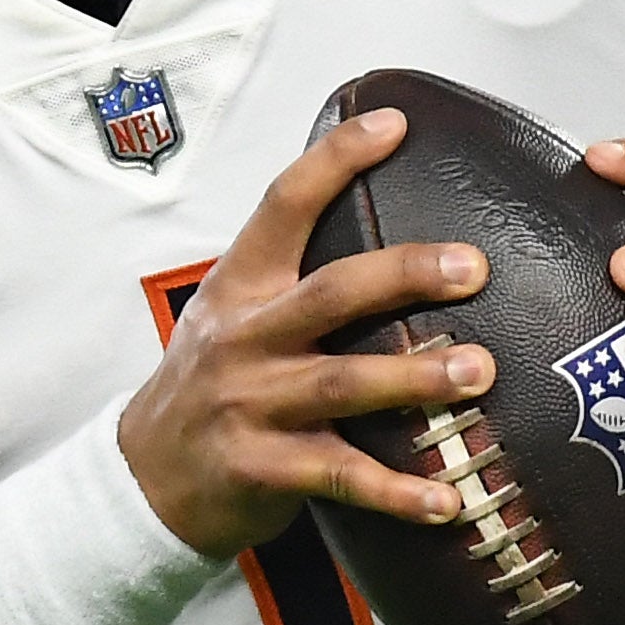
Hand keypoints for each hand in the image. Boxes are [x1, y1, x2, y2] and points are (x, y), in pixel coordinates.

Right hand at [117, 107, 496, 554]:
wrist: (145, 478)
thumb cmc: (211, 387)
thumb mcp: (231, 316)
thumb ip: (294, 281)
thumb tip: (399, 242)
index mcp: (240, 287)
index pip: (283, 204)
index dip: (335, 160)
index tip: (392, 124)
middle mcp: (243, 338)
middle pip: (331, 293)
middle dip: (405, 275)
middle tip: (473, 266)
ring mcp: (250, 404)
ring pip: (342, 383)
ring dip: (415, 378)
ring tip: (479, 373)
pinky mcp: (260, 468)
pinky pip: (340, 476)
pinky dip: (397, 491)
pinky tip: (448, 500)